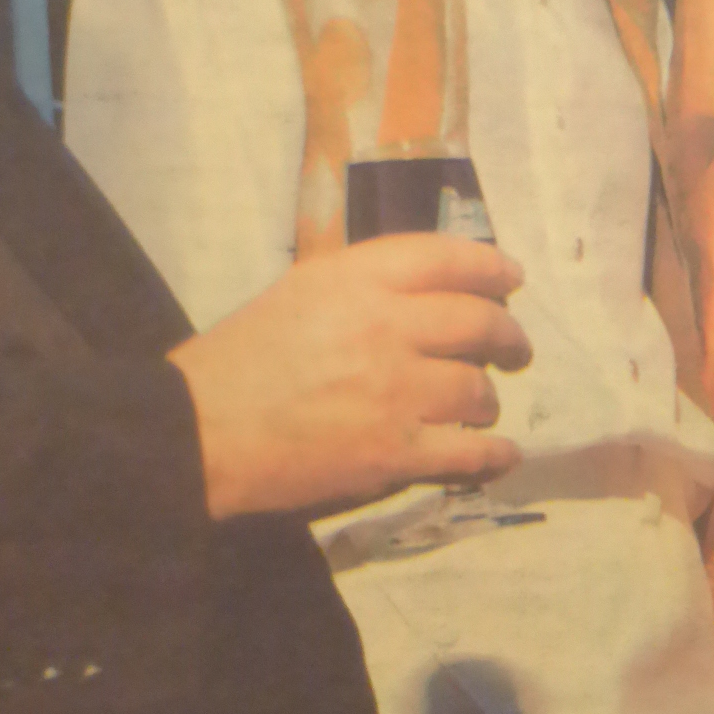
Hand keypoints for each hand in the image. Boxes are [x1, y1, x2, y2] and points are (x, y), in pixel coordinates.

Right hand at [171, 235, 532, 519]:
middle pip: (480, 322)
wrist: (198, 435)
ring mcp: (396, 392)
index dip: (491, 267)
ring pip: (479, 391)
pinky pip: (471, 453)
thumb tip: (419, 293)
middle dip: (508, 336)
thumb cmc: (237, 363)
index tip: (512, 279)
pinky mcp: (396, 454)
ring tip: (481, 407)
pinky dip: (494, 455)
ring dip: (488, 400)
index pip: (447, 258)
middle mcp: (386, 327)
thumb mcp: (296, 294)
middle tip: (515, 349)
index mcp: (355, 279)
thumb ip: (359, 288)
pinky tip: (501, 455)